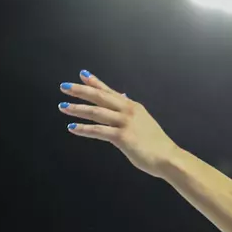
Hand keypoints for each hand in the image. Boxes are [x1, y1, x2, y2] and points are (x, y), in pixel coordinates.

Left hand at [58, 70, 179, 176]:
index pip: (110, 91)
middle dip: (80, 90)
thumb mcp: (144, 122)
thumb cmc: (156, 144)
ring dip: (77, 109)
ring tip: (62, 106)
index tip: (82, 74)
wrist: (168, 158)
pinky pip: (98, 131)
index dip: (95, 82)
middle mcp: (128, 111)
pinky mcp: (122, 137)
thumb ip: (130, 112)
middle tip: (64, 86)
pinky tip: (72, 128)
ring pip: (96, 112)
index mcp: (133, 106)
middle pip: (100, 97)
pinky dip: (84, 129)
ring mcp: (125, 123)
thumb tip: (122, 99)